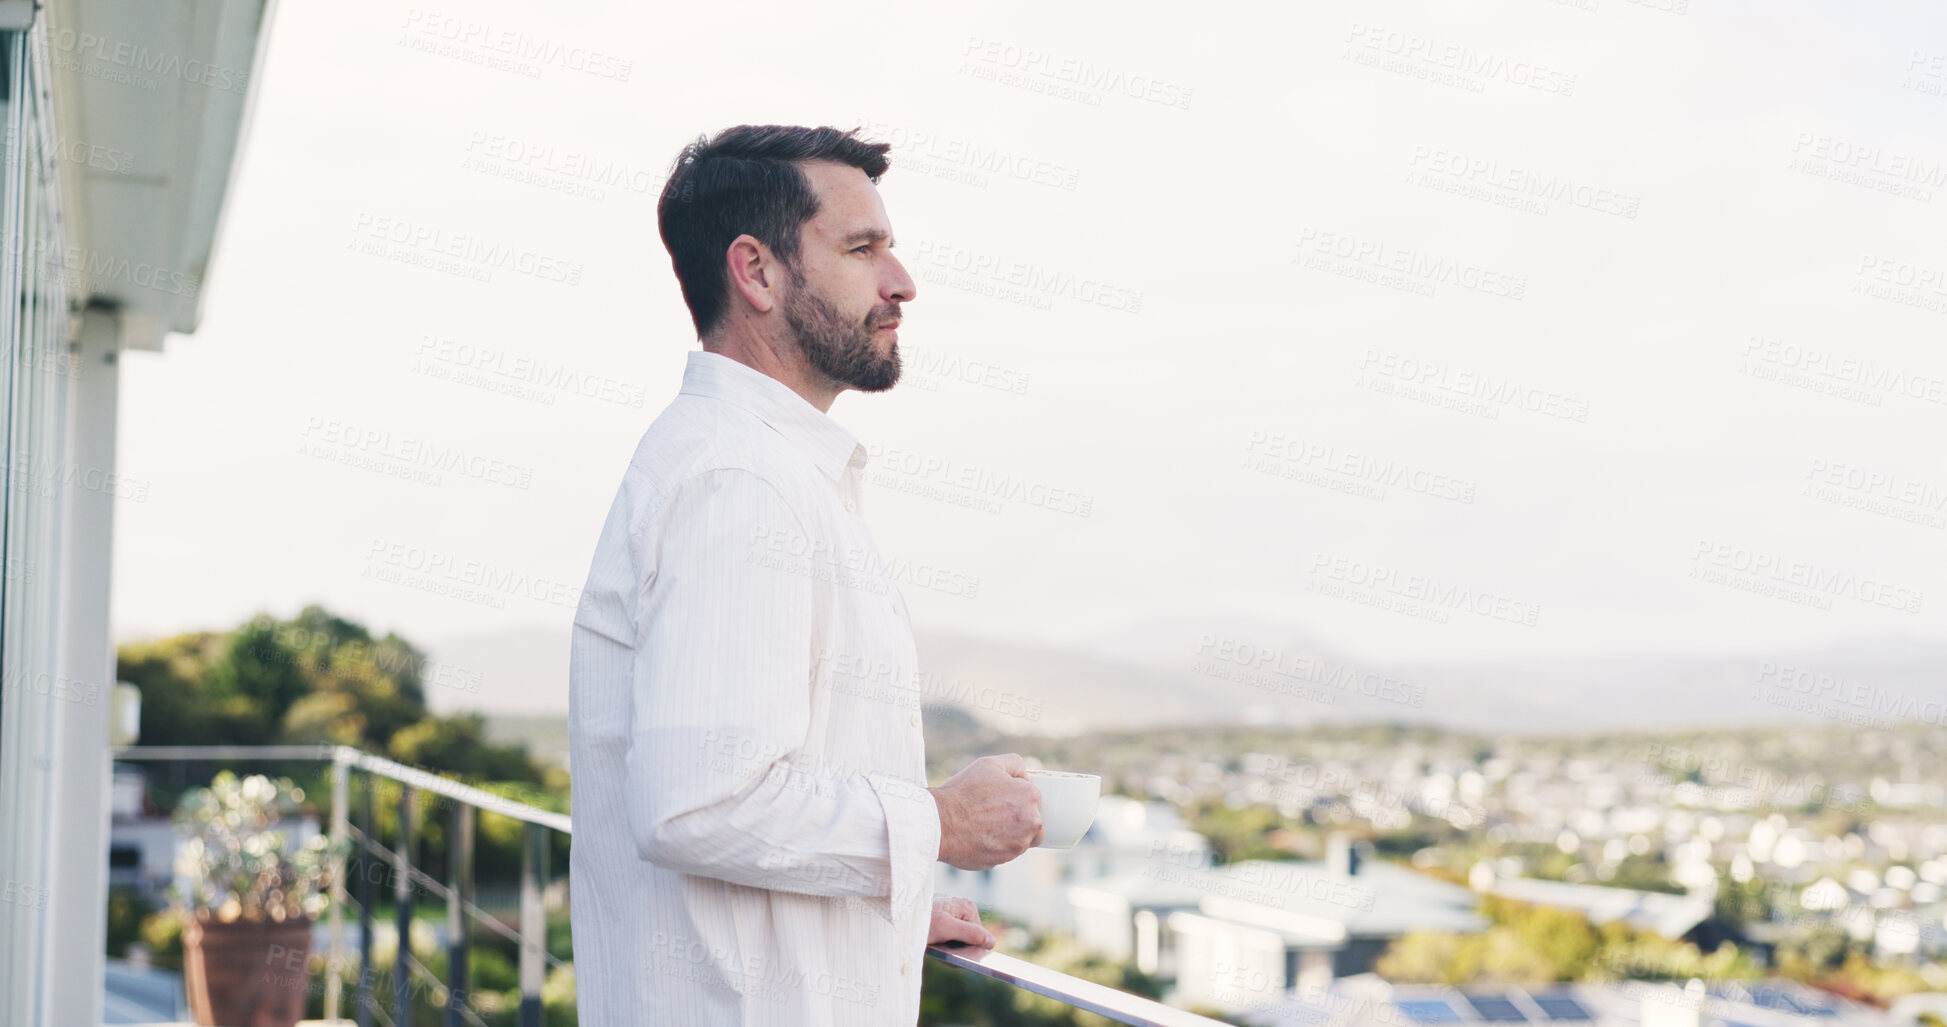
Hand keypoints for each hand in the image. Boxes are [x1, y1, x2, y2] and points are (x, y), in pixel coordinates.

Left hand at [927, 896, 994, 948]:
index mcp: (968, 907)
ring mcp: (957, 917)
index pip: (981, 936)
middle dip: (959, 949)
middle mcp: (965, 910)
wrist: (901, 923)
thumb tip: (991, 942)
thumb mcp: (945, 928)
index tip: (955, 951)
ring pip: (963, 943)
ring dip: (951, 950)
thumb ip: (970, 933)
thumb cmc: (921, 922)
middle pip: (972, 940)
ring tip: (937, 946)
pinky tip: (936, 945)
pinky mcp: (949, 924)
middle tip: (943, 949)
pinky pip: (955, 942)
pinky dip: (946, 948)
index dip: (969, 948)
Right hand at [930, 753, 1041, 869]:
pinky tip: (979, 837)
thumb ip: (1015, 764)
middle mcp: (1031, 822)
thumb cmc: (963, 792)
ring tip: (983, 825)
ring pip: (1020, 840)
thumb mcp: (989, 765)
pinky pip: (1004, 853)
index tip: (998, 798)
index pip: (1033, 799)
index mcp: (1030, 797)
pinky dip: (995, 847)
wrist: (939, 822)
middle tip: (992, 813)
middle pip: (1032, 822)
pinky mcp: (1004, 860)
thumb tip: (1026, 777)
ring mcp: (1018, 844)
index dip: (1015, 797)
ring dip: (1007, 834)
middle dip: (1017, 819)